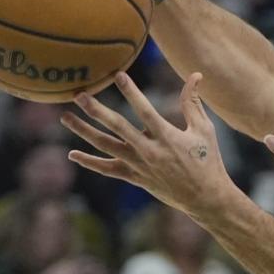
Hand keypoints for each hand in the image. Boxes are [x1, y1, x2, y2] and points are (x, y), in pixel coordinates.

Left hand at [61, 72, 237, 216]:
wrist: (205, 198)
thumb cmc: (208, 161)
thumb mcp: (204, 130)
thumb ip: (193, 103)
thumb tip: (196, 75)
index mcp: (167, 137)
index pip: (145, 110)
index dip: (131, 92)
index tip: (118, 75)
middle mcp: (149, 151)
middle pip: (117, 127)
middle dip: (97, 110)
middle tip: (79, 95)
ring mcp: (139, 165)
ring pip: (105, 146)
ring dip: (84, 131)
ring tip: (65, 117)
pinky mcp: (135, 177)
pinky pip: (107, 169)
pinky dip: (89, 162)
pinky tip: (72, 154)